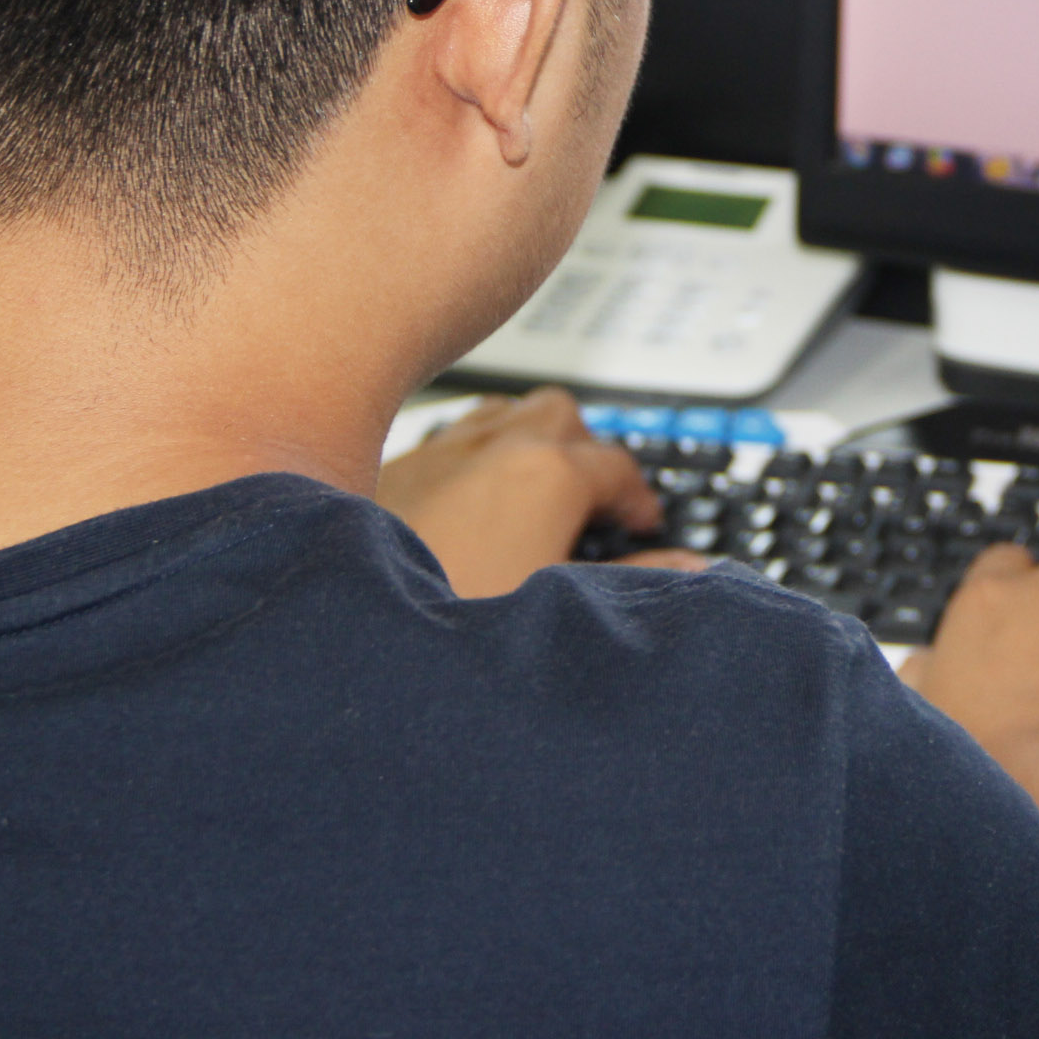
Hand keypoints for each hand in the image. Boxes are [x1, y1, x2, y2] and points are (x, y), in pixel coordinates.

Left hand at [374, 388, 702, 597]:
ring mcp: (443, 448)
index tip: (642, 522)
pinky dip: (479, 452)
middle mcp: (497, 446)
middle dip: (587, 448)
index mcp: (547, 474)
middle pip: (562, 415)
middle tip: (595, 495)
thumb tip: (692, 571)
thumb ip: (633, 580)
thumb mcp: (557, 604)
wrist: (346, 626)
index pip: (618, 466)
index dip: (638, 498)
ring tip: (537, 484)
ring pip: (505, 413)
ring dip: (531, 438)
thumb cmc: (448, 609)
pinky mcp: (400, 464)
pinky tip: (469, 498)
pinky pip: (455, 433)